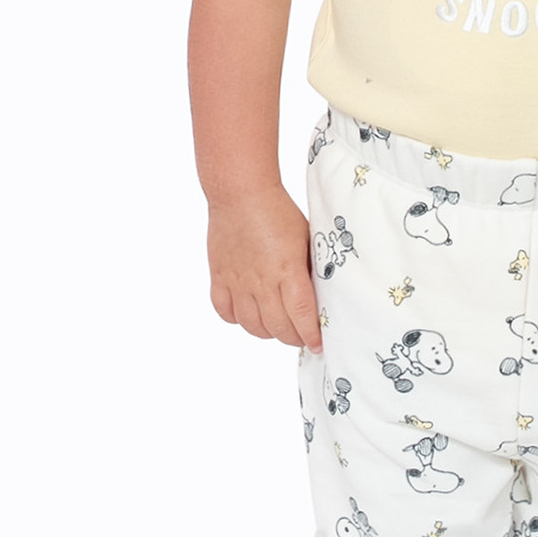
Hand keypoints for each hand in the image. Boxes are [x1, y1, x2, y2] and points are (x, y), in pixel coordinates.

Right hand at [207, 187, 322, 352]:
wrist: (241, 193)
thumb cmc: (278, 212)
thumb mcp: (305, 239)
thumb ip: (308, 269)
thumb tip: (318, 294)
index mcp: (287, 270)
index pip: (300, 315)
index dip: (310, 335)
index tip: (317, 344)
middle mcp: (261, 281)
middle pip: (278, 327)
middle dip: (293, 337)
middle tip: (301, 335)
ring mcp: (237, 282)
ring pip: (252, 326)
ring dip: (268, 331)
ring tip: (277, 326)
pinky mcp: (219, 277)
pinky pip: (225, 312)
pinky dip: (238, 319)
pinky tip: (249, 312)